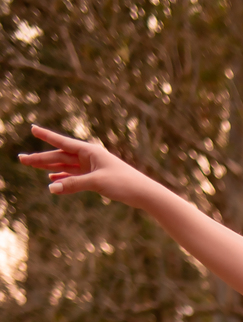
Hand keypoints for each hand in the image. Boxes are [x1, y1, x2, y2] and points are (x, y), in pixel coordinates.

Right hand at [18, 125, 147, 206]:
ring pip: (65, 166)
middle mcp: (89, 157)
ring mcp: (92, 167)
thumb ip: (73, 185)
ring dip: (48, 167)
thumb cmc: (123, 183)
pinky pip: (74, 177)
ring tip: (31, 166)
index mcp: (90, 151)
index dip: (46, 136)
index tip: (33, 128)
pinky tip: (52, 181)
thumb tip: (51, 189)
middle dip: (40, 158)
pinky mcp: (95, 178)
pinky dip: (63, 178)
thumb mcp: (96, 183)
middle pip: (59, 156)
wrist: (143, 193)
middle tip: (21, 159)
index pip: (62, 142)